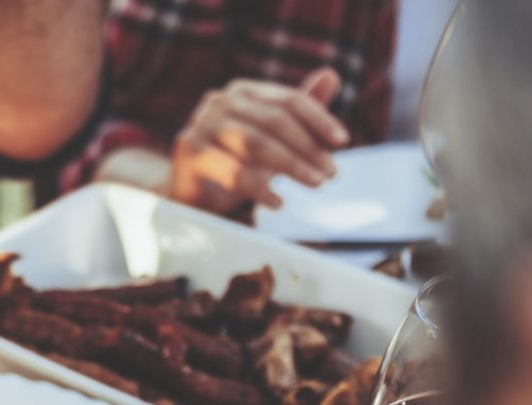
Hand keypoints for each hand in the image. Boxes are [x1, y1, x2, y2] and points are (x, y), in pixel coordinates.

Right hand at [168, 67, 349, 215]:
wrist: (192, 194)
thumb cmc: (237, 164)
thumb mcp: (274, 140)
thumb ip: (300, 112)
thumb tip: (332, 75)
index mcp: (244, 91)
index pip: (289, 100)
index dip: (319, 119)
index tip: (342, 142)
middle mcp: (220, 101)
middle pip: (274, 120)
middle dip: (308, 148)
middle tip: (330, 173)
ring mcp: (201, 124)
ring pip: (255, 142)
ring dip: (290, 165)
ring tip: (314, 184)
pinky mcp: (189, 151)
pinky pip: (231, 170)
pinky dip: (258, 188)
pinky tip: (278, 202)